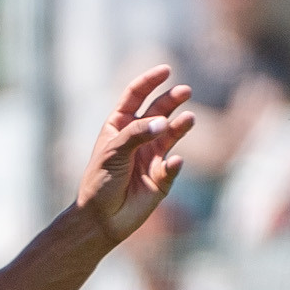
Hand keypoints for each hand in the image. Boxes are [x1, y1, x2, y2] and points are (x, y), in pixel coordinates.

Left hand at [74, 66, 198, 245]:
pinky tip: (173, 163)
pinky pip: (173, 166)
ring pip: (171, 135)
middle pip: (158, 111)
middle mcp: (138, 138)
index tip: (166, 70)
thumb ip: (136, 134)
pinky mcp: (162, 178)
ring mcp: (151, 157)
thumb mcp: (113, 151)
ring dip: (180, 126)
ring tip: (189, 119)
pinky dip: (175, 164)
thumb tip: (163, 122)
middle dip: (172, 100)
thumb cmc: (100, 181)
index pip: (136, 97)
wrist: (101, 218)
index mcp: (120, 126)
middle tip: (185, 91)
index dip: (150, 82)